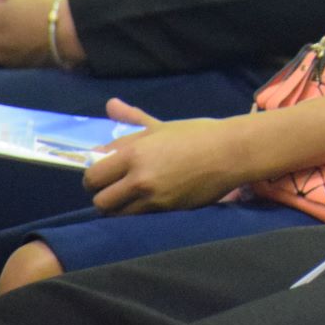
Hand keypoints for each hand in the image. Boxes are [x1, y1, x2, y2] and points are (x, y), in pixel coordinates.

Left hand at [84, 100, 246, 213]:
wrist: (231, 153)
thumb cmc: (197, 134)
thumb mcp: (161, 126)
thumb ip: (132, 119)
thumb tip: (110, 104)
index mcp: (134, 153)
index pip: (93, 174)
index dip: (94, 177)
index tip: (105, 174)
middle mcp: (139, 178)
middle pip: (100, 199)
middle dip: (103, 195)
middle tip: (116, 189)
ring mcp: (153, 197)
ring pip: (117, 214)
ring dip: (119, 208)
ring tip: (130, 198)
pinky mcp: (167, 211)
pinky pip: (138, 219)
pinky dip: (137, 213)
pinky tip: (147, 202)